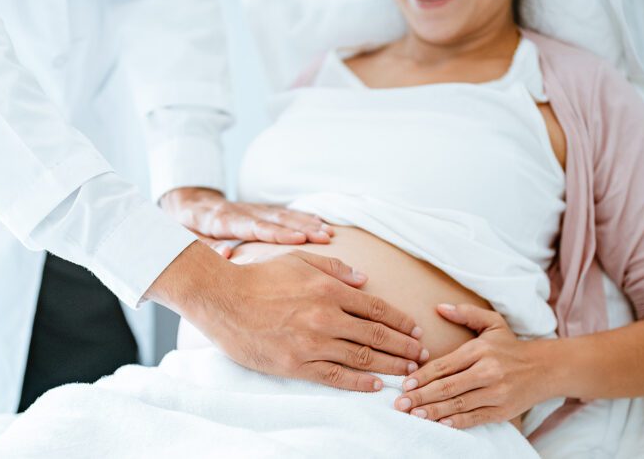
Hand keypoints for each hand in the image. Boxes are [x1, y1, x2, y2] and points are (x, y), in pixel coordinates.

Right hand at [147, 242, 428, 391]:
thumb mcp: (299, 259)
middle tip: (422, 355)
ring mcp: (312, 343)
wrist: (222, 299)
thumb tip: (363, 279)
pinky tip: (376, 385)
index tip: (415, 330)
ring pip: (362, 358)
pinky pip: (336, 376)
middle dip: (404, 346)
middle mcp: (326, 317)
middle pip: (377, 335)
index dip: (400, 321)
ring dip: (390, 366)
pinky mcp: (297, 364)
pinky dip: (360, 382)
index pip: (376, 308)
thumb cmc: (259, 277)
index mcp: (329, 289)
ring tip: (408, 371)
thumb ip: (334, 267)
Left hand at [160, 187, 332, 256]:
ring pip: (282, 214)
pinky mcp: (259, 209)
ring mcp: (253, 209)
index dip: (276, 233)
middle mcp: (242, 211)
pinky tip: (321, 222)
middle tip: (324, 237)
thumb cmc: (187, 226)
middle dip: (301, 227)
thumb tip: (226, 254)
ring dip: (306, 223)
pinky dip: (303, 216)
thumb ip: (205, 247)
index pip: (253, 226)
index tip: (298, 240)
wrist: (189, 202)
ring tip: (328, 232)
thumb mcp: (186, 237)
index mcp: (222, 220)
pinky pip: (284, 212)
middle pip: (274, 219)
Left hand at [394, 304, 552, 428]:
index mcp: (480, 351)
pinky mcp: (502, 410)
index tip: (405, 384)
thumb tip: (440, 307)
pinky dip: (457, 422)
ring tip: (413, 415)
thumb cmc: (511, 346)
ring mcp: (496, 393)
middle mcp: (488, 372)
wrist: (545, 368)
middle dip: (421, 396)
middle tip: (400, 404)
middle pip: (448, 387)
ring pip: (459, 404)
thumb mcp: (492, 323)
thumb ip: (465, 314)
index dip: (423, 376)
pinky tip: (440, 424)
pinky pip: (475, 418)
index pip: (445, 365)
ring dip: (434, 411)